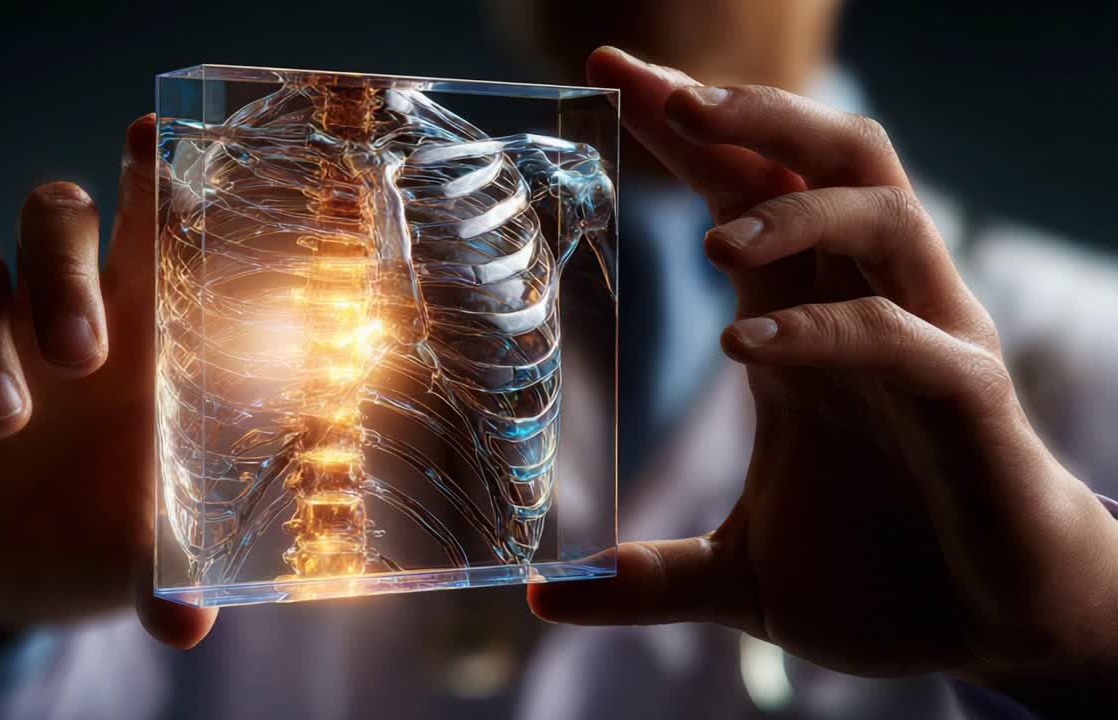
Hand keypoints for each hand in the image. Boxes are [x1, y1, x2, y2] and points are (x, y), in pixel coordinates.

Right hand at [0, 115, 215, 648]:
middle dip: (63, 266)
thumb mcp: (150, 545)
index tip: (151, 133)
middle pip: (57, 224)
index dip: (153, 175)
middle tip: (83, 354)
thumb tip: (188, 622)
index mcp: (151, 332)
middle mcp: (73, 317)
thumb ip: (171, 568)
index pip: (155, 230)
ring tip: (4, 415)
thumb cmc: (110, 527)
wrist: (17, 574)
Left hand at [529, 47, 1117, 710]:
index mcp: (800, 323)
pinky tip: (750, 347)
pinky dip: (827, 328)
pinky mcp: (965, 398)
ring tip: (716, 238)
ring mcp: (922, 343)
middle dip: (745, 114)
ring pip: (879, 212)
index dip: (681, 130)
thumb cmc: (879, 579)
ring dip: (795, 204)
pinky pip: (900, 332)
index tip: (606, 77)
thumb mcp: (739, 576)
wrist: (992, 627)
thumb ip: (647, 578)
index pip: (740, 192)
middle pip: (820, 161)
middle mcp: (863, 309)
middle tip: (658, 91)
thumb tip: (545, 600)